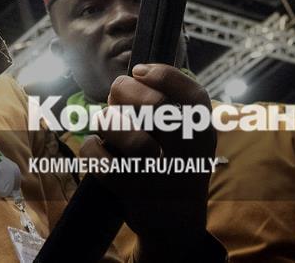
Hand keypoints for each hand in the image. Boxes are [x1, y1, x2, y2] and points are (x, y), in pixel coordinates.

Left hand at [76, 64, 216, 257]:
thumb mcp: (188, 138)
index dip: (166, 76)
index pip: (195, 97)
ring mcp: (160, 176)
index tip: (141, 70)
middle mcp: (187, 155)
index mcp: (202, 135)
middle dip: (127, 91)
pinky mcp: (132, 194)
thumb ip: (168, 107)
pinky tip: (96, 147)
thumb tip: (131, 77)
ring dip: (109, 121)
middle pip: (157, 109)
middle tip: (117, 92)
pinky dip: (92, 149)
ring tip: (107, 122)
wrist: (176, 225)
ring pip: (128, 137)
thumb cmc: (176, 166)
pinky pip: (102, 163)